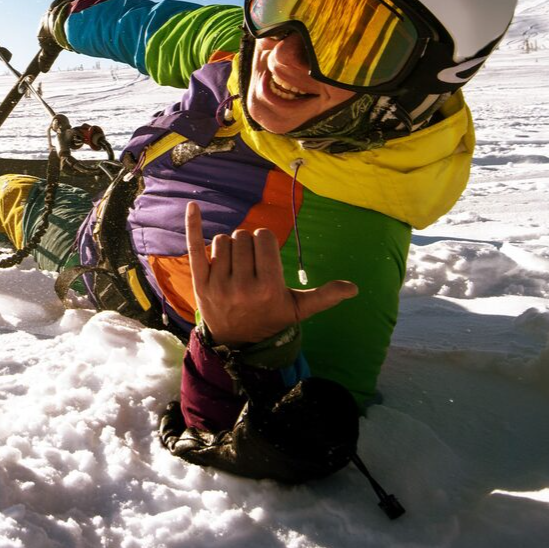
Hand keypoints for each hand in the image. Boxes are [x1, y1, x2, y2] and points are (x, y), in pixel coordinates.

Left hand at [185, 201, 357, 346]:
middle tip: (250, 263)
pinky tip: (194, 205)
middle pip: (242, 237)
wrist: (235, 342)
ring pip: (222, 241)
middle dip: (247, 244)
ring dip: (229, 247)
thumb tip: (354, 288)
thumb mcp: (298, 309)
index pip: (263, 239)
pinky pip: (195, 247)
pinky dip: (193, 225)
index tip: (265, 255)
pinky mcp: (199, 283)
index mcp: (268, 287)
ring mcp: (218, 284)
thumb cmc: (270, 318)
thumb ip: (324, 296)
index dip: (264, 241)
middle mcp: (242, 286)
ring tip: (235, 266)